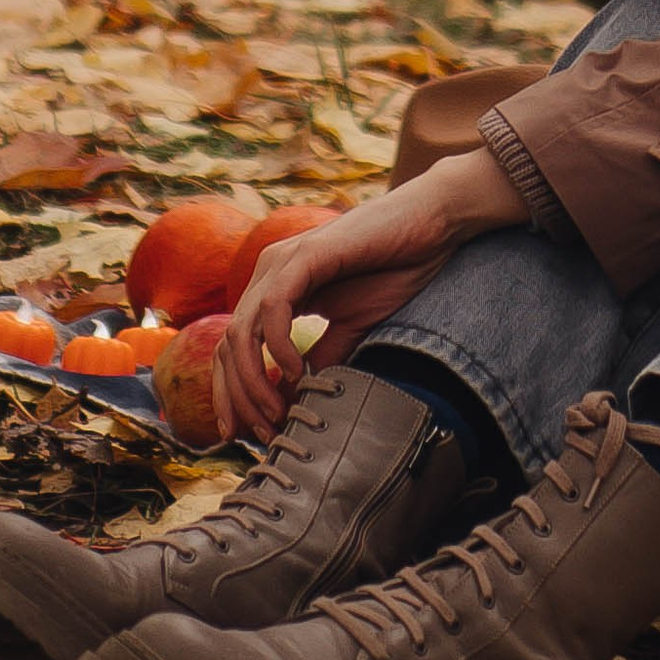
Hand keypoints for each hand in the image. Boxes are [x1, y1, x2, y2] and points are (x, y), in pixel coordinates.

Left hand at [213, 149, 521, 443]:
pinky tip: (298, 372)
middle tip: (260, 435)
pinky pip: (274, 307)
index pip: (234, 348)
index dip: (232, 394)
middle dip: (237, 398)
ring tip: (278, 411)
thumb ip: (321, 358)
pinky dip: (278, 345)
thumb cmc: (393, 269)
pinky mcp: (307, 254)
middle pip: (228, 345)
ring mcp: (284, 261)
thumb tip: (294, 403)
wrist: (431, 224)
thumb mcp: (351, 327)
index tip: (245, 434)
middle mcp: (270, 273)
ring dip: (254, 381)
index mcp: (275, 290)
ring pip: (242, 331)